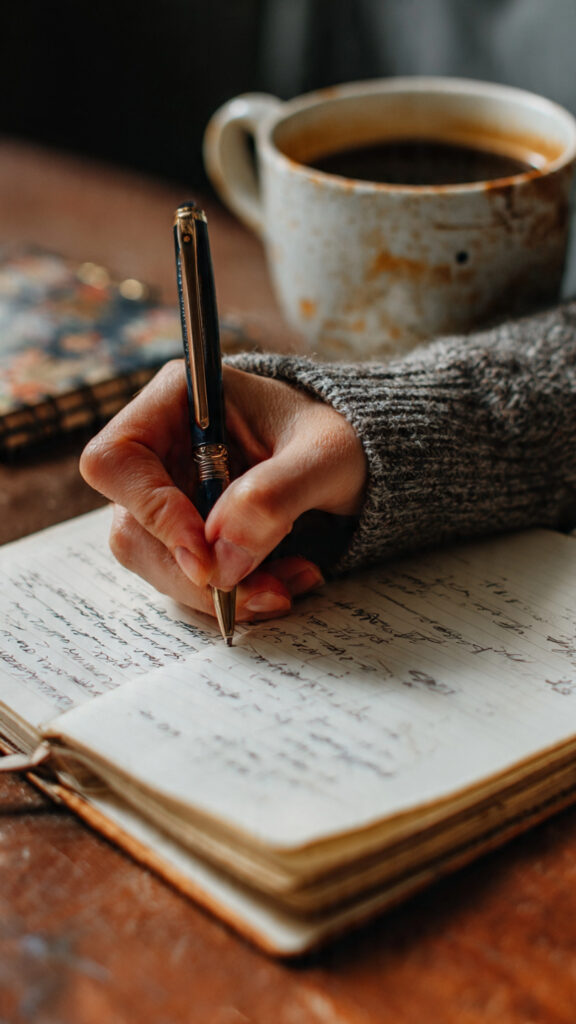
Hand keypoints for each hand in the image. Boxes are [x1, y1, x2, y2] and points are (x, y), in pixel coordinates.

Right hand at [80, 360, 366, 620]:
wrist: (358, 458)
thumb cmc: (340, 437)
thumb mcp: (325, 456)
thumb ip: (275, 496)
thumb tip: (221, 560)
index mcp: (176, 400)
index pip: (117, 460)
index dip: (150, 512)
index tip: (204, 556)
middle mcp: (160, 447)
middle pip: (133, 527)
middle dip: (197, 575)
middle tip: (264, 593)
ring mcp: (169, 493)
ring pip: (160, 564)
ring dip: (222, 591)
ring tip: (287, 587)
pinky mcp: (188, 533)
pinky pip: (192, 578)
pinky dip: (236, 593)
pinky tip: (284, 583)